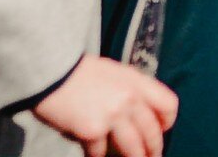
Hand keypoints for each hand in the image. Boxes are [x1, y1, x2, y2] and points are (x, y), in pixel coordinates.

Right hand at [32, 54, 177, 156]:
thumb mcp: (112, 72)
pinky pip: (100, 153)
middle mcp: (130, 98)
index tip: (162, 130)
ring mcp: (113, 115)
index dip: (167, 121)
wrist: (50, 69)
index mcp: (136, 81)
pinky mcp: (93, 130)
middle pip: (151, 131)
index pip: (168, 104)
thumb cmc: (76, 71)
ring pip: (133, 147)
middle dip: (153, 149)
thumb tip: (134, 111)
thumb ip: (127, 90)